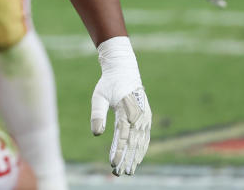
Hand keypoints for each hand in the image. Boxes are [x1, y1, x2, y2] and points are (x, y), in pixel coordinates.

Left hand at [90, 36, 150, 175]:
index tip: (113, 163)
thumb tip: (96, 133)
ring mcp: (145, 117)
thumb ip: (97, 114)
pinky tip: (136, 159)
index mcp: (126, 110)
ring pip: (141, 142)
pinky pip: (145, 137)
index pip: (122, 135)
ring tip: (128, 171)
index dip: (118, 151)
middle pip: (133, 142)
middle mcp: (138, 115)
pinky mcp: (146, 118)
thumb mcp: (99, 96)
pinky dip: (141, 149)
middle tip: (118, 173)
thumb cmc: (108, 84)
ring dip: (135, 157)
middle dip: (126, 159)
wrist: (124, 71)